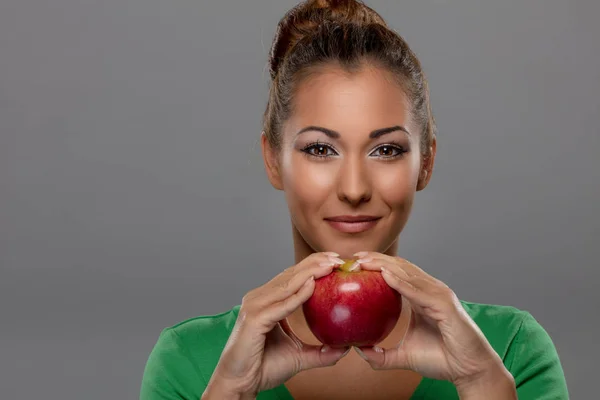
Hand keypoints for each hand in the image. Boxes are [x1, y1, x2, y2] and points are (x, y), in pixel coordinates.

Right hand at [209, 252, 350, 396]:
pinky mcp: (254, 319)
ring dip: (310, 272)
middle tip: (339, 258)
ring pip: (287, 285)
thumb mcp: (299, 356)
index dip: (313, 266)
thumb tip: (345, 349)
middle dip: (315, 263)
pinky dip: (298, 295)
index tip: (336, 261)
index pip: (293, 277)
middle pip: (291, 275)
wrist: (239, 384)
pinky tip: (313, 285)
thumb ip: (321, 352)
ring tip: (331, 265)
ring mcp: (255, 307)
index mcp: (267, 301)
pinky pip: (281, 305)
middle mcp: (259, 298)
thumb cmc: (263, 367)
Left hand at [352, 251, 506, 386]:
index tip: (355, 264)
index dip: (377, 265)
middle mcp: (431, 291)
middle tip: (355, 257)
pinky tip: (384, 275)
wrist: (469, 371)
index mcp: (422, 297)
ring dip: (385, 265)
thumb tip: (360, 352)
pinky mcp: (445, 305)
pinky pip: (418, 291)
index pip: (397, 274)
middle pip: (401, 268)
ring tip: (364, 261)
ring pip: (408, 274)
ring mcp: (439, 295)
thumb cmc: (442, 360)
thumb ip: (382, 355)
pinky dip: (401, 282)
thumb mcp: (404, 356)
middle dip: (377, 259)